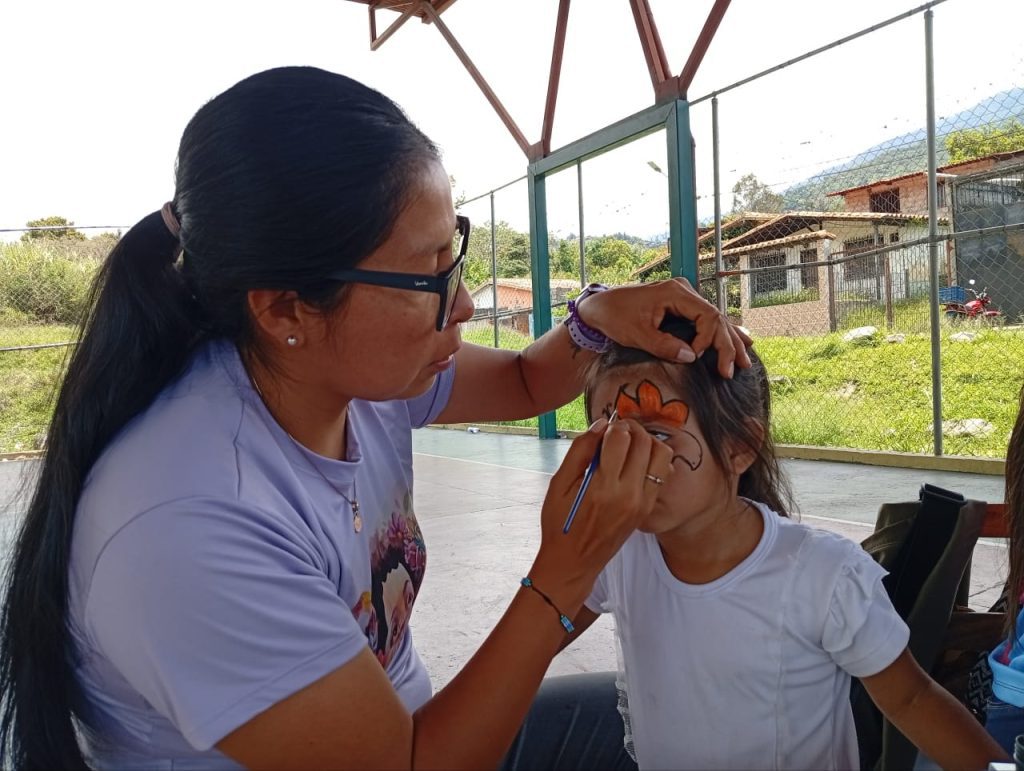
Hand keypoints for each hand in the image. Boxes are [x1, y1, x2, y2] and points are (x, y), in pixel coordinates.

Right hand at [530, 418, 673, 609]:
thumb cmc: (560, 524)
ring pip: (661, 454)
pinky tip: (633, 463)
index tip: (603, 430)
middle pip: (644, 442)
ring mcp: (642, 503)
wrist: (573, 563)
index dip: (612, 426)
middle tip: (616, 432)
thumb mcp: (559, 485)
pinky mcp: (647, 509)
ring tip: (628, 445)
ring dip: (646, 442)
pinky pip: (662, 473)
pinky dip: (652, 460)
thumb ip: (579, 451)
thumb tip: (601, 425)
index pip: (621, 438)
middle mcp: (629, 495)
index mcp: (603, 487)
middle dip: (631, 428)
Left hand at [578, 278, 751, 377]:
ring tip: (746, 361)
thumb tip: (692, 357)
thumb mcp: (636, 334)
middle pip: (716, 318)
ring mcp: (683, 298)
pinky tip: (740, 341)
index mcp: (675, 292)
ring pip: (714, 320)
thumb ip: (664, 345)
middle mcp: (684, 291)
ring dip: (729, 340)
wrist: (599, 306)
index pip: (707, 315)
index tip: (698, 357)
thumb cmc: (615, 317)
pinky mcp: (680, 306)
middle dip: (728, 344)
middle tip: (736, 369)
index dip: (710, 339)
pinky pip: (705, 321)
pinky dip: (719, 334)